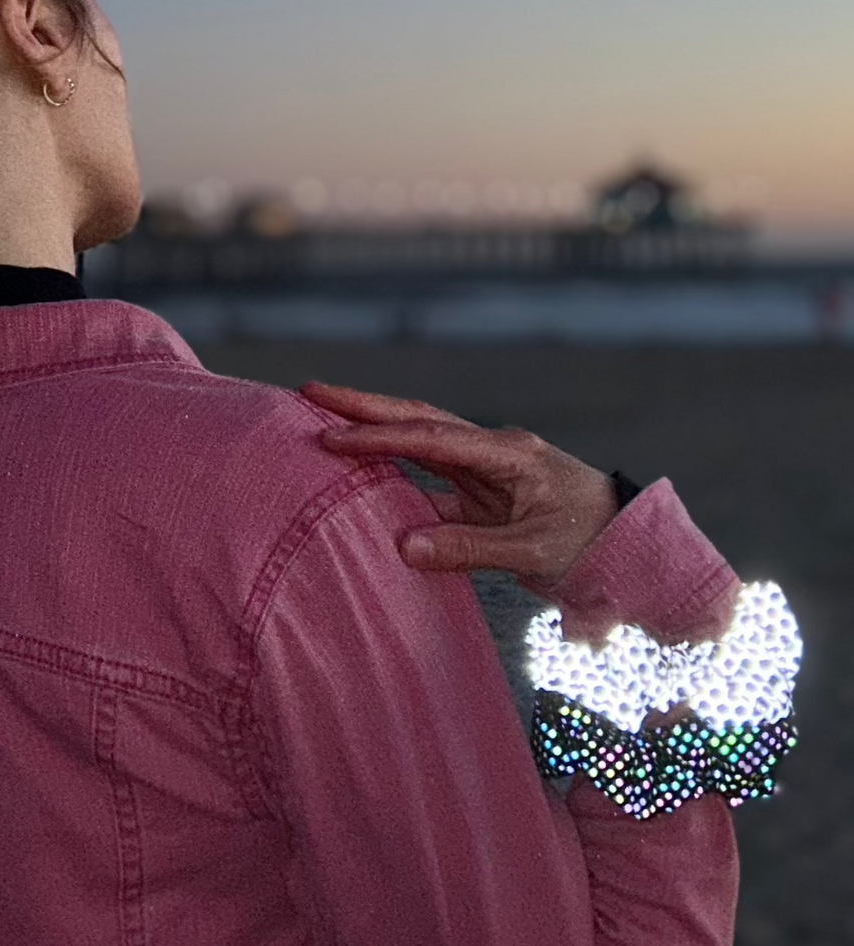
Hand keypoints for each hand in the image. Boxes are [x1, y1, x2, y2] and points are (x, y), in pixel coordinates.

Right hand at [299, 381, 619, 590]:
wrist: (636, 550)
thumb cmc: (594, 546)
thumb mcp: (536, 552)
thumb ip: (469, 548)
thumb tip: (402, 546)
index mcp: (510, 453)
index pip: (431, 437)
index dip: (377, 437)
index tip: (330, 438)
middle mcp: (495, 450)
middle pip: (419, 419)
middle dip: (365, 407)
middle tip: (309, 392)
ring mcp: (489, 468)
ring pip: (420, 441)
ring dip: (374, 431)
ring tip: (322, 422)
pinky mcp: (485, 492)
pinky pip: (429, 477)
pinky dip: (392, 473)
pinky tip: (359, 477)